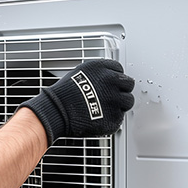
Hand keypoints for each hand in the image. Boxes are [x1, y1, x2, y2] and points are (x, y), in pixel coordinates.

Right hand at [19, 59, 133, 143]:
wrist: (58, 110)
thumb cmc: (65, 94)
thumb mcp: (81, 73)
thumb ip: (98, 75)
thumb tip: (107, 79)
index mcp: (103, 68)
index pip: (120, 69)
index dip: (116, 78)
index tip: (113, 84)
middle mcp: (112, 81)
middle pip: (129, 84)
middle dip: (122, 90)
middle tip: (113, 96)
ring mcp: (115, 100)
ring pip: (128, 101)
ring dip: (121, 105)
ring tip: (108, 108)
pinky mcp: (114, 117)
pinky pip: (120, 117)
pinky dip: (113, 119)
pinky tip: (102, 117)